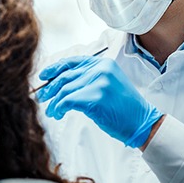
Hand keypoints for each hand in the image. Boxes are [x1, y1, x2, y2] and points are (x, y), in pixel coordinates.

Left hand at [36, 55, 162, 147]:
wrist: (141, 121)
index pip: (73, 62)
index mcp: (104, 63)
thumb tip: (62, 82)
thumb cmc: (124, 107)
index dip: (55, 68)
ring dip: (54, 102)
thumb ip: (90, 78)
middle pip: (66, 76)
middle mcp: (101, 69)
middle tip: (42, 97)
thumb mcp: (109, 84)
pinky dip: (59, 108)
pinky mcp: (95, 97)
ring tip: (52, 112)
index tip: (43, 76)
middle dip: (50, 88)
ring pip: (65, 89)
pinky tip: (59, 114)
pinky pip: (68, 101)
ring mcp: (99, 82)